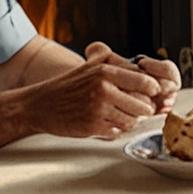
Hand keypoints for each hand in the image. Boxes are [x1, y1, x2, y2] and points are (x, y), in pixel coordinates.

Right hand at [20, 47, 160, 139]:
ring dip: (130, 120)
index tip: (152, 93)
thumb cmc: (68, 86)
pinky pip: (117, 132)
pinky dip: (115, 129)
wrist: (40, 105)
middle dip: (143, 109)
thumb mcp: (90, 65)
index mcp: (105, 71)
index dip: (152, 89)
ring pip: (132, 120)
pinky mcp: (92, 126)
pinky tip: (107, 123)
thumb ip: (115, 62)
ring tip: (121, 115)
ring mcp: (98, 109)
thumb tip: (142, 66)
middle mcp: (103, 89)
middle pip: (143, 104)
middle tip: (139, 108)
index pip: (145, 81)